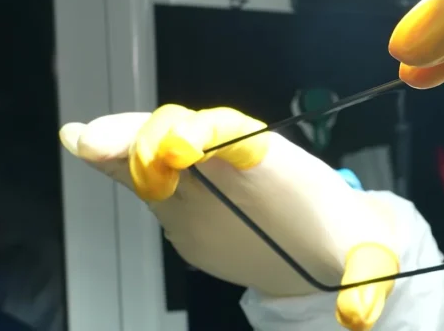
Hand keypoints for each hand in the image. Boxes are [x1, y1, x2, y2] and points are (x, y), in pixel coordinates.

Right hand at [59, 105, 398, 330]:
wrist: (324, 234)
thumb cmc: (342, 239)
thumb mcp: (362, 260)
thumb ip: (359, 281)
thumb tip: (358, 317)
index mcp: (281, 169)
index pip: (247, 141)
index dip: (219, 138)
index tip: (190, 146)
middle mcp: (238, 161)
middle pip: (194, 132)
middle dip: (157, 135)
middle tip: (109, 143)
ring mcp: (206, 173)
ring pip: (162, 143)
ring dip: (125, 141)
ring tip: (86, 142)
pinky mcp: (181, 195)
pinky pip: (144, 169)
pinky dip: (113, 158)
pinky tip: (80, 144)